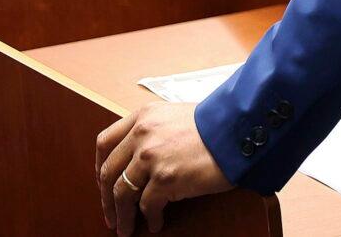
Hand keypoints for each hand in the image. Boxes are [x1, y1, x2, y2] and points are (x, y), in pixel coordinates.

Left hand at [95, 102, 231, 235]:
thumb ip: (154, 131)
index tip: (104, 183)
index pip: (105, 142)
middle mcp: (142, 135)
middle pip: (109, 172)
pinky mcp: (165, 179)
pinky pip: (146, 206)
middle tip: (111, 214)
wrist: (240, 130)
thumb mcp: (176, 116)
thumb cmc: (215, 124)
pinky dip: (149, 218)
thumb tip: (138, 160)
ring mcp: (151, 157)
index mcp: (143, 116)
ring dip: (122, 216)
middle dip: (106, 199)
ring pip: (122, 193)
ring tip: (126, 228)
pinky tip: (155, 223)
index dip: (101, 167)